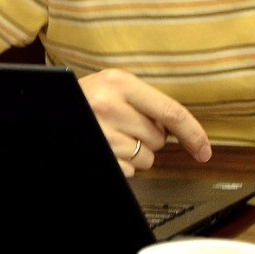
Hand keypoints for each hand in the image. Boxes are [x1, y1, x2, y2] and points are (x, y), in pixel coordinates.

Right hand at [78, 68, 211, 175]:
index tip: (204, 150)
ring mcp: (101, 133)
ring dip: (136, 153)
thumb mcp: (113, 87)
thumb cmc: (85, 100)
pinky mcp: (97, 155)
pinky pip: (129, 171)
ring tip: (112, 137)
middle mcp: (110, 105)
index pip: (171, 112)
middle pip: (159, 139)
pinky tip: (106, 150)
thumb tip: (179, 129)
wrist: (50, 107)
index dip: (194, 134)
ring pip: (146, 158)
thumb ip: (145, 102)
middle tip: (126, 127)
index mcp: (120, 83)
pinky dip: (122, 165)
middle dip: (149, 138)